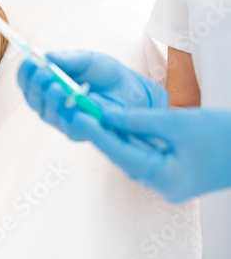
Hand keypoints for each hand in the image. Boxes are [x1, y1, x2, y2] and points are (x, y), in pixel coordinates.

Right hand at [17, 50, 167, 140]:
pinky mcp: (77, 131)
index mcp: (48, 85)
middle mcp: (50, 104)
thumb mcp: (85, 60)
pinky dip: (66, 113)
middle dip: (35, 85)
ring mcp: (62, 118)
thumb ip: (66, 59)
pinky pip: (66, 125)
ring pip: (45, 113)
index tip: (29, 61)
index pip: (27, 82)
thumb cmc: (106, 75)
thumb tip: (46, 56)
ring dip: (48, 98)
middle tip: (43, 73)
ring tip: (56, 85)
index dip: (25, 73)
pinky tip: (70, 102)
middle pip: (32, 99)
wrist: (132, 89)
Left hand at [89, 108, 230, 201]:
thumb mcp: (177, 123)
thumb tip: (106, 113)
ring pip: (130, 155)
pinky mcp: (170, 172)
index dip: (97, 133)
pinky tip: (116, 122)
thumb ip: (138, 119)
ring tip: (94, 113)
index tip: (79, 115)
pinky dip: (130, 138)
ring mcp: (166, 181)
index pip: (120, 153)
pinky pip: (143, 155)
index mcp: (165, 178)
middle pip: (122, 155)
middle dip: (101, 132)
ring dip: (113, 134)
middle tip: (82, 110)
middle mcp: (162, 185)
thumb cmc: (224, 135)